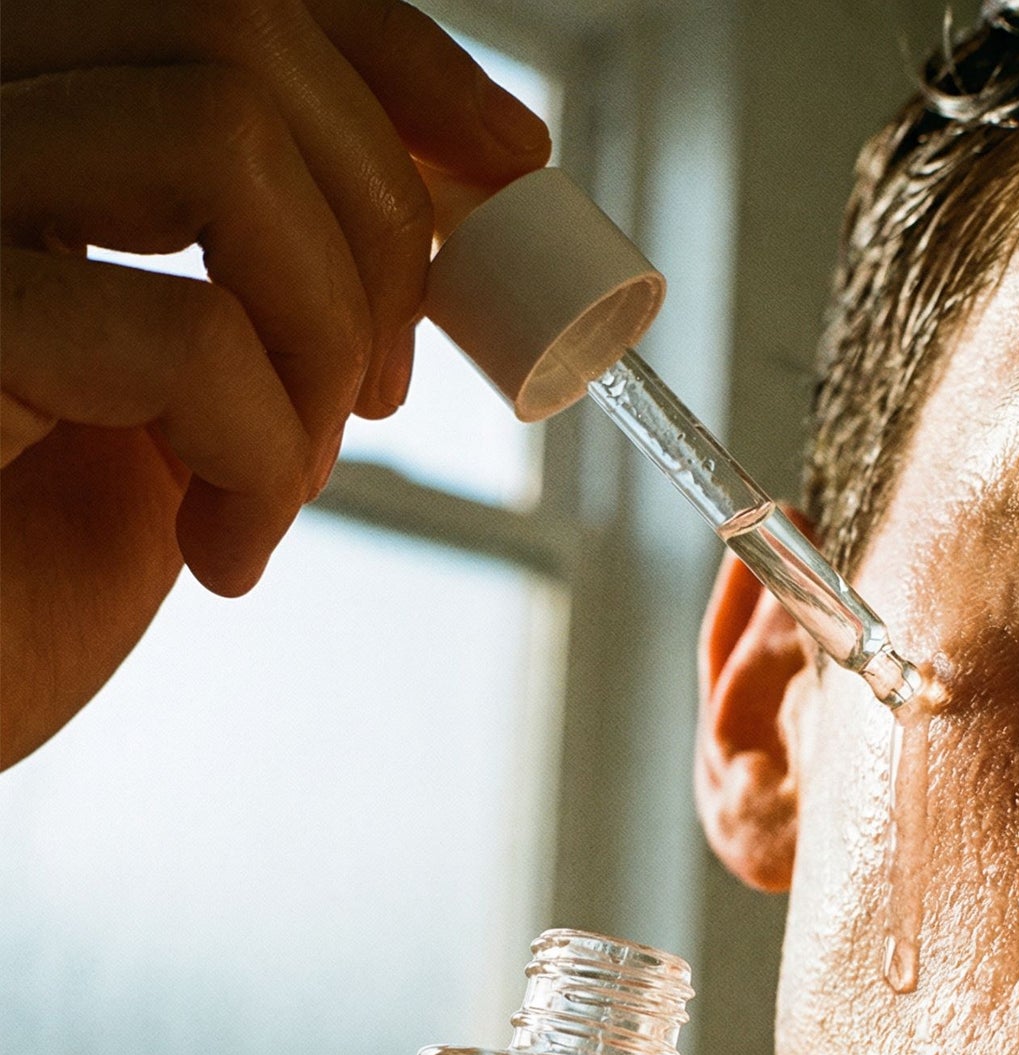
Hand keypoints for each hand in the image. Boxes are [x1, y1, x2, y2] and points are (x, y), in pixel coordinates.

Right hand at [0, 0, 549, 768]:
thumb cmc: (14, 576)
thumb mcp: (174, 396)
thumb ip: (264, 276)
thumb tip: (435, 201)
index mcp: (17, 116)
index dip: (389, 52)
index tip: (509, 161)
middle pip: (235, 24)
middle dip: (380, 220)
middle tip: (377, 392)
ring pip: (222, 132)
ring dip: (321, 333)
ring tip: (281, 478)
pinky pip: (184, 327)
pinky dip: (261, 455)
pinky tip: (220, 550)